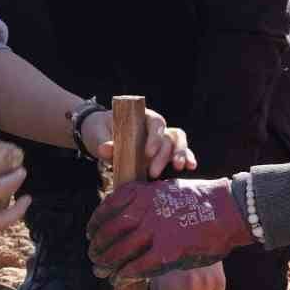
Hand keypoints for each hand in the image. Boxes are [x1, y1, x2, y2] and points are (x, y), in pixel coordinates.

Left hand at [80, 107, 194, 177]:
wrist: (98, 134)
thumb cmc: (100, 129)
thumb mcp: (98, 133)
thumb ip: (103, 141)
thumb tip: (105, 149)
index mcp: (141, 117)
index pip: (156, 123)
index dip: (155, 137)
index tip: (148, 153)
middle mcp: (154, 127)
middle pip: (167, 137)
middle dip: (164, 155)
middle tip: (153, 173)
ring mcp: (159, 139)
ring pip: (177, 142)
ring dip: (181, 154)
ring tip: (179, 168)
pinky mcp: (161, 153)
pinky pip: (177, 152)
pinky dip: (187, 158)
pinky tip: (191, 167)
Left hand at [87, 177, 250, 281]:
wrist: (229, 209)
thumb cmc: (200, 200)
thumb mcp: (166, 189)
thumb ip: (146, 200)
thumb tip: (127, 213)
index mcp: (143, 192)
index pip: (109, 207)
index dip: (96, 222)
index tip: (91, 232)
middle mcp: (145, 210)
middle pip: (110, 231)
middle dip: (98, 245)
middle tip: (92, 255)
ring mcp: (155, 231)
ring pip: (120, 251)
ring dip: (107, 263)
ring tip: (100, 271)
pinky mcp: (168, 251)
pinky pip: (138, 267)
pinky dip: (125, 275)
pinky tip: (119, 281)